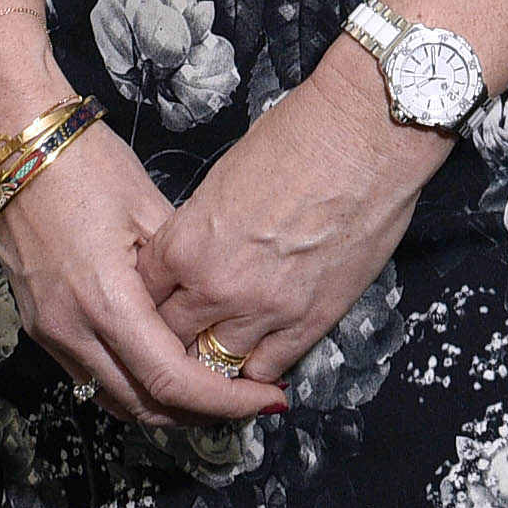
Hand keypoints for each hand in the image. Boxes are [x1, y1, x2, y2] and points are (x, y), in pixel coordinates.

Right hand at [0, 123, 273, 430]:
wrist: (14, 149)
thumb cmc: (84, 165)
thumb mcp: (150, 210)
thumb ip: (182, 271)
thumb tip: (214, 310)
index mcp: (107, 302)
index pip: (172, 381)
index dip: (223, 402)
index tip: (264, 399)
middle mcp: (73, 330)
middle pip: (144, 406)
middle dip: (199, 413)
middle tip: (242, 399)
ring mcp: (50, 333)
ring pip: (114, 399)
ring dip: (163, 404)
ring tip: (208, 388)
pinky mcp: (40, 327)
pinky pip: (90, 376)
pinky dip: (130, 383)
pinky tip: (160, 364)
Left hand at [146, 49, 446, 398]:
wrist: (364, 137)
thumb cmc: (297, 138)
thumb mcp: (223, 178)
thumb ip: (199, 228)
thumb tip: (197, 251)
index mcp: (185, 245)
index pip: (143, 294)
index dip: (146, 298)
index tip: (155, 299)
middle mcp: (216, 287)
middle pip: (170, 338)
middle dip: (171, 335)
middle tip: (179, 333)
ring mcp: (265, 311)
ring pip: (215, 364)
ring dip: (212, 358)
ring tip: (214, 351)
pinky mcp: (311, 321)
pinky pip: (268, 369)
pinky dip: (256, 371)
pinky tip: (255, 361)